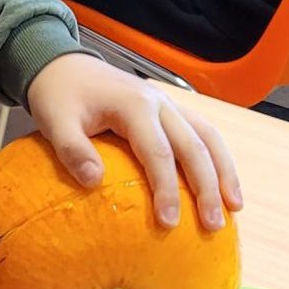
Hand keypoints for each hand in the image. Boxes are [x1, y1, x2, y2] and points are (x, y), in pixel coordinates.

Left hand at [26, 53, 242, 230]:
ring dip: (224, 171)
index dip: (167, 190)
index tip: (170, 223)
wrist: (60, 63)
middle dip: (207, 188)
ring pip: (208, 137)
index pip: (159, 154)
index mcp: (135, 106)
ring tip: (233, 206)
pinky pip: (201, 132)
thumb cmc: (58, 95)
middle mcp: (159, 102)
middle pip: (194, 147)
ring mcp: (167, 104)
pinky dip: (215, 157)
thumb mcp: (54, 121)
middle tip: (213, 225)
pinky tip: (221, 182)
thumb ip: (72, 150)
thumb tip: (94, 182)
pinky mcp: (167, 109)